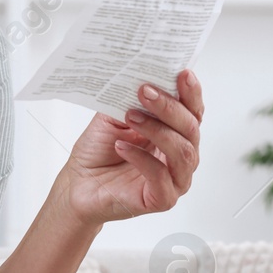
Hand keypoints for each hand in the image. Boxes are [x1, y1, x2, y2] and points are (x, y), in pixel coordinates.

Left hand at [60, 70, 203, 224]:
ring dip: (156, 129)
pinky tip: (122, 146)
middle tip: (145, 91)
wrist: (79, 184)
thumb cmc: (98, 152)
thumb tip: (143, 75)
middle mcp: (180, 154)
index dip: (191, 92)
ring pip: (182, 151)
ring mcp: (175, 178)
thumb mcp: (114, 116)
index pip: (192, 111)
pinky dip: (142, 158)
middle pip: (191, 128)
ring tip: (130, 116)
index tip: (182, 74)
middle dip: (169, 107)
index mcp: (174, 132)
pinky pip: (161, 177)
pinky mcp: (163, 199)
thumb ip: (131, 99)